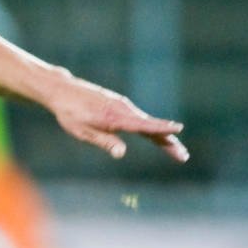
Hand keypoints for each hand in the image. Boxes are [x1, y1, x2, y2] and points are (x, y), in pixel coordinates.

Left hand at [45, 73, 188, 162]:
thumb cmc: (70, 114)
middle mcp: (124, 110)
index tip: (178, 129)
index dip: (161, 129)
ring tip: (176, 149)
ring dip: (163, 136)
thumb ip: (104, 142)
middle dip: (168, 141)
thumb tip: (122, 154)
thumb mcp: (83, 131)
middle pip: (151, 127)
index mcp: (115, 117)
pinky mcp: (120, 105)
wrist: (63, 91)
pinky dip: (151, 128)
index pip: (143, 125)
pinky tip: (158, 137)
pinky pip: (140, 119)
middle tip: (183, 156)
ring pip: (147, 123)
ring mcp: (123, 106)